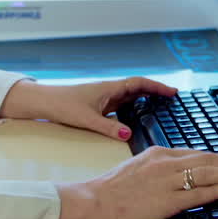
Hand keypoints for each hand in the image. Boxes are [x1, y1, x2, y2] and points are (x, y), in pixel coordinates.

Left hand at [0, 77, 178, 140]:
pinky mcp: (99, 105)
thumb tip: (129, 134)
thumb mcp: (87, 119)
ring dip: (145, 98)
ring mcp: (104, 97)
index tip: (172, 92)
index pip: (138, 83)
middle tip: (173, 98)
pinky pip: (122, 103)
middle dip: (155, 91)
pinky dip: (134, 106)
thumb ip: (108, 127)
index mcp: (109, 89)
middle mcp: (109, 90)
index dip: (156, 87)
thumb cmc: (63, 106)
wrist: (45, 102)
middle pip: (138, 87)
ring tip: (161, 105)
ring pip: (130, 95)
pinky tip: (137, 115)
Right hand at [51, 147, 217, 218]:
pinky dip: (216, 189)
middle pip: (209, 159)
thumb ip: (164, 169)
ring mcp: (167, 180)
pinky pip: (196, 192)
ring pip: (208, 172)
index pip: (199, 153)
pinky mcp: (165, 199)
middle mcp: (166, 162)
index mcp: (160, 154)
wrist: (95, 201)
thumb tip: (185, 175)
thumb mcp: (141, 168)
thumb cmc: (114, 189)